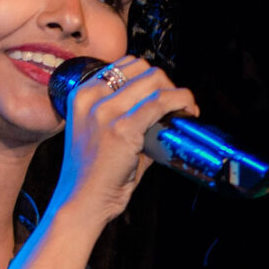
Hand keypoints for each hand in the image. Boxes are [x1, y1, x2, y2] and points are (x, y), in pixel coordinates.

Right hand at [51, 55, 199, 224]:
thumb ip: (127, 118)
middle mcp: (91, 97)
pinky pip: (161, 103)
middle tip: (178, 104)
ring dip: (177, 92)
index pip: (125, 65)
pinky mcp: (123, 129)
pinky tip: (188, 113)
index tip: (164, 93)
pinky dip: (181, 103)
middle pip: (142, 68)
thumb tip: (164, 112)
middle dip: (166, 83)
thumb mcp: (101, 134)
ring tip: (186, 109)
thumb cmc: (93, 175)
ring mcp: (106, 112)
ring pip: (154, 81)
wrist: (80, 203)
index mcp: (82, 94)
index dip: (151, 76)